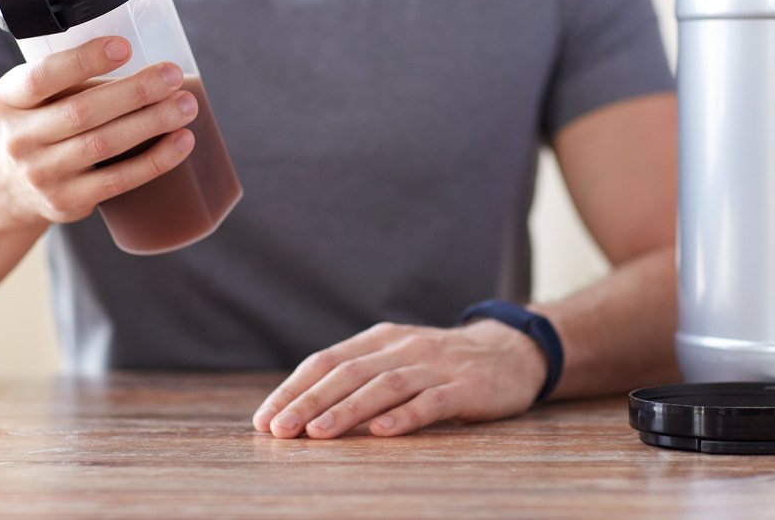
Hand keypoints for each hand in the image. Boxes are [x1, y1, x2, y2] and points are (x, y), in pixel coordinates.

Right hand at [0, 36, 197, 224]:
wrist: (12, 186)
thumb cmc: (42, 122)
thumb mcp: (36, 95)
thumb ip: (73, 76)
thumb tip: (149, 58)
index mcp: (8, 98)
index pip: (43, 76)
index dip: (84, 60)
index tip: (125, 46)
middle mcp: (18, 138)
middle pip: (82, 111)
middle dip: (135, 91)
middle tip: (173, 75)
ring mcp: (41, 174)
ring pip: (104, 145)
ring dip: (152, 123)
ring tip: (187, 105)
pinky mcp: (67, 201)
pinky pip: (118, 180)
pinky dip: (156, 160)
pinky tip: (182, 142)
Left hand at [252, 320, 547, 438]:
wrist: (510, 352)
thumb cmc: (441, 365)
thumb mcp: (397, 359)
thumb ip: (359, 376)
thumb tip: (301, 409)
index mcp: (380, 340)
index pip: (327, 361)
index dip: (293, 389)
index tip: (264, 418)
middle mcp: (403, 347)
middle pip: (348, 372)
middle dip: (309, 401)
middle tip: (279, 430)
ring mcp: (436, 366)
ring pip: (384, 385)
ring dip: (347, 410)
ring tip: (317, 434)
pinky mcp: (466, 387)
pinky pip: (431, 402)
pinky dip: (405, 416)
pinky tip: (381, 433)